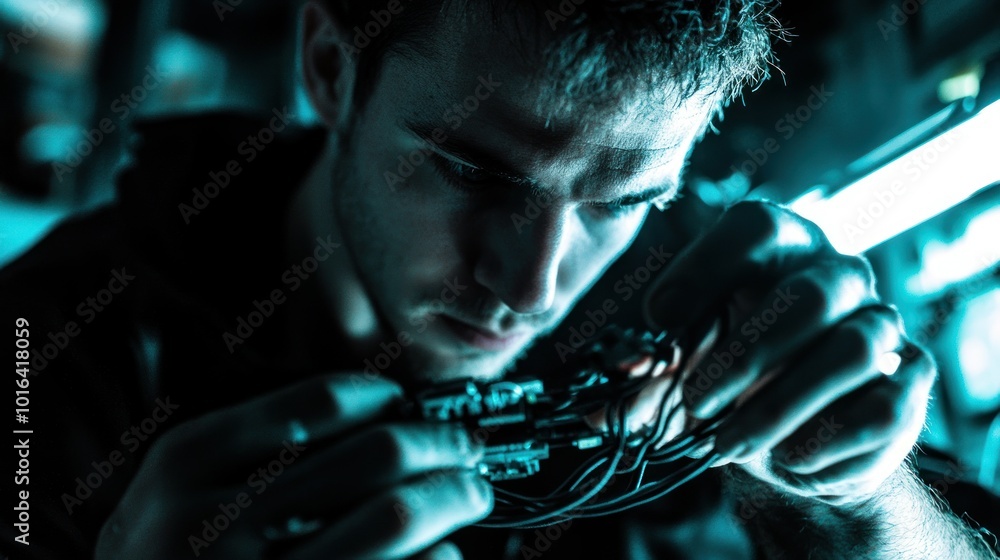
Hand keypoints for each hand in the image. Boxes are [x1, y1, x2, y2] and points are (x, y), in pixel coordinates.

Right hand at [95, 374, 489, 558]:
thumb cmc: (166, 556)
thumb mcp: (179, 488)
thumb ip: (256, 446)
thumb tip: (386, 413)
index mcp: (186, 463)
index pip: (320, 401)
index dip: (387, 398)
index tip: (410, 405)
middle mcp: (216, 522)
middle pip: (376, 455)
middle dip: (441, 443)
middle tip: (464, 445)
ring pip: (398, 516)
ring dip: (454, 495)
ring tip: (469, 491)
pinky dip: (439, 557)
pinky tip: (437, 552)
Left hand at [640, 200, 935, 503]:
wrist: (797, 441)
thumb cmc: (733, 382)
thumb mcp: (685, 367)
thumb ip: (653, 369)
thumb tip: (617, 378)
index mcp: (780, 247)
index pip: (756, 228)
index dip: (704, 269)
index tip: (658, 320)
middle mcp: (838, 274)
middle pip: (811, 296)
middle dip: (744, 356)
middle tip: (694, 403)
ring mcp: (882, 322)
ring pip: (852, 351)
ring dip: (779, 407)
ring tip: (726, 445)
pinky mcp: (910, 379)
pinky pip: (880, 409)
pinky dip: (825, 441)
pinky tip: (788, 459)